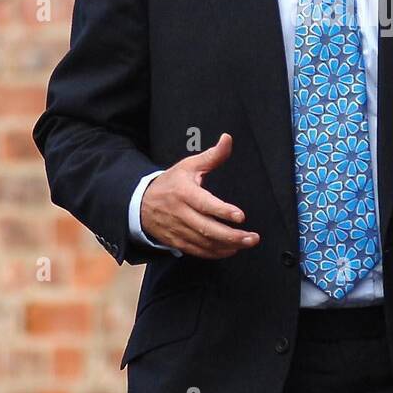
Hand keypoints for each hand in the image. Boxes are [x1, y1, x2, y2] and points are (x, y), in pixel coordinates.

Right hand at [140, 132, 260, 258]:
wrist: (140, 203)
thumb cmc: (171, 183)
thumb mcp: (188, 165)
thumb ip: (212, 156)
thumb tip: (228, 139)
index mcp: (184, 193)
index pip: (205, 204)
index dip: (223, 211)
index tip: (241, 216)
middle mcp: (180, 213)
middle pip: (207, 229)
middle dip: (232, 236)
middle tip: (252, 237)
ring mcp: (177, 230)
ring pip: (204, 243)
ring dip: (227, 246)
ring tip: (246, 243)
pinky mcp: (176, 242)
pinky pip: (197, 251)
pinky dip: (215, 253)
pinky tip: (230, 250)